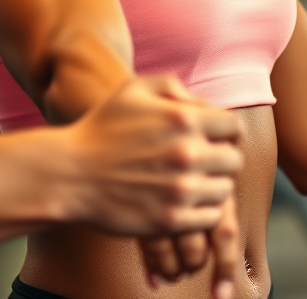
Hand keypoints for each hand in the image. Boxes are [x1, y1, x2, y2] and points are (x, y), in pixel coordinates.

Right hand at [63, 76, 242, 291]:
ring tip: (187, 179)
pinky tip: (179, 199)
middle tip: (200, 160)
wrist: (71, 173)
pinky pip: (210, 218)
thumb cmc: (102, 128)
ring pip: (225, 191)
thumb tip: (204, 105)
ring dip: (211, 185)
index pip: (234, 127)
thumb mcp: (133, 89)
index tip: (215, 137)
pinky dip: (200, 210)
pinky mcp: (172, 219)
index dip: (226, 131)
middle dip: (221, 158)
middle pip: (235, 160)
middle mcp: (188, 153)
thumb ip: (173, 87)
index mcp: (183, 118)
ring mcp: (181, 189)